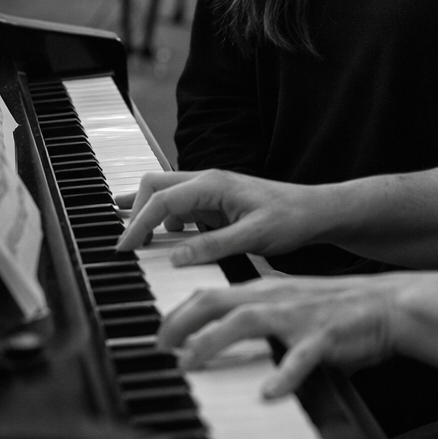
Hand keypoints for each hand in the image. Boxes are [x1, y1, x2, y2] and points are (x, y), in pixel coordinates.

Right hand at [115, 169, 321, 264]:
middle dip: (135, 212)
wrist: (315, 212)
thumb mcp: (254, 236)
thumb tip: (175, 257)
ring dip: (148, 215)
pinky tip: (165, 239)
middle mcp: (208, 181)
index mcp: (213, 183)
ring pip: (165, 195)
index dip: (137, 224)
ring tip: (134, 240)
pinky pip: (181, 208)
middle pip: (155, 186)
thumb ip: (214, 245)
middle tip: (125, 244)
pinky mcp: (215, 204)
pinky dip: (166, 221)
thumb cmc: (291, 219)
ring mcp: (210, 191)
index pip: (161, 199)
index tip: (123, 249)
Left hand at [158, 273, 403, 398]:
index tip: (161, 333)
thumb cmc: (337, 308)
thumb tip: (226, 329)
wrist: (385, 304)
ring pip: (248, 320)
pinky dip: (282, 374)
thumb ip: (260, 313)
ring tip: (191, 362)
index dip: (180, 312)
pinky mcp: (323, 336)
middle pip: (218, 300)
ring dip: (214, 340)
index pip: (211, 294)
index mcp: (266, 289)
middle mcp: (276, 297)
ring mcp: (298, 316)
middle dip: (183, 321)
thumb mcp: (290, 303)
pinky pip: (300, 357)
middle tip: (161, 345)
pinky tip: (268, 393)